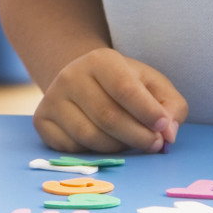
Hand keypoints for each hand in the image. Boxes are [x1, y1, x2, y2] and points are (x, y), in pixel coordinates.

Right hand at [34, 48, 187, 153]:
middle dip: (138, 137)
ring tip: (129, 142)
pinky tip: (102, 141)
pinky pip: (71, 148)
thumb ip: (171, 106)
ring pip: (90, 136)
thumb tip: (168, 134)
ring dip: (118, 147)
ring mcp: (52, 98)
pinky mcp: (41, 120)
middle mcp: (70, 75)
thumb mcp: (153, 85)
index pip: (124, 89)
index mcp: (100, 60)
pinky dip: (93, 152)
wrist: (82, 81)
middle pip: (108, 117)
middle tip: (155, 144)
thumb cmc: (124, 84)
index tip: (164, 127)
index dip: (148, 113)